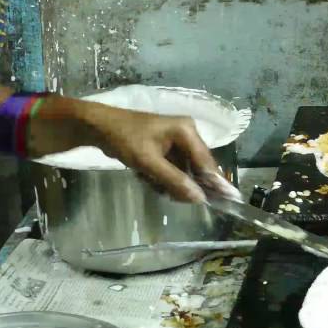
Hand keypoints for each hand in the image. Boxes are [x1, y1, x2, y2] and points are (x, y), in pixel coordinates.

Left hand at [74, 100, 221, 203]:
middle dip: (184, 183)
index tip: (228, 200)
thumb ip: (174, 180)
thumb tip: (199, 198)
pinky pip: (172, 169)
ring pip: (183, 171)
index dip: (215, 182)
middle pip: (196, 167)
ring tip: (148, 179)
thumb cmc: (125, 139)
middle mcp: (186, 134)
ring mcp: (176, 141)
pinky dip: (161, 177)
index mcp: (186, 131)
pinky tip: (145, 175)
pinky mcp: (165, 148)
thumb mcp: (149, 162)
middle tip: (171, 195)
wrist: (99, 127)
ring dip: (169, 182)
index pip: (206, 161)